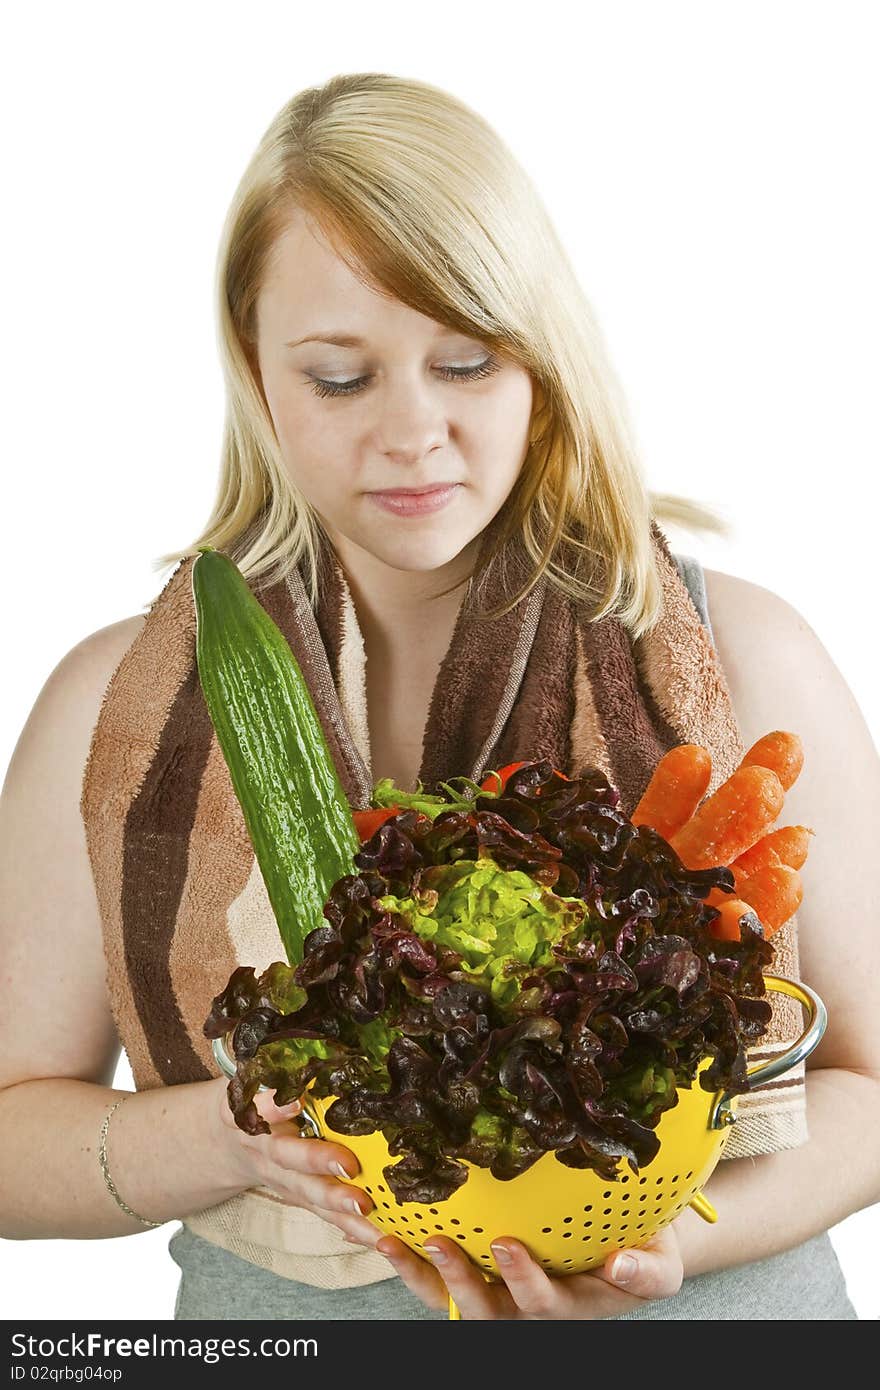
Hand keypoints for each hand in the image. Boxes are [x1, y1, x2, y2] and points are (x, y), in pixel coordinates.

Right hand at [212, 1077, 380, 1247]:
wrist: (223, 1142)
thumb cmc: (251, 1095)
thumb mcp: (254, 1072)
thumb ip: (279, 1061)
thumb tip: (316, 1029)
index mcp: (251, 1113)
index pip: (260, 1104)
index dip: (275, 1102)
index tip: (293, 1096)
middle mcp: (266, 1149)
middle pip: (290, 1159)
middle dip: (318, 1164)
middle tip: (348, 1166)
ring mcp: (283, 1179)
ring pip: (310, 1195)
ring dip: (339, 1207)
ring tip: (369, 1211)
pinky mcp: (300, 1199)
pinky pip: (326, 1218)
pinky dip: (353, 1231)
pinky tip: (382, 1240)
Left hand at [369, 1223, 683, 1318]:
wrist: (627, 1243)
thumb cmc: (643, 1249)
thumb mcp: (661, 1263)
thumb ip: (647, 1271)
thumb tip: (623, 1265)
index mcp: (568, 1304)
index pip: (540, 1302)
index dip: (522, 1280)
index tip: (507, 1245)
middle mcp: (526, 1306)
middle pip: (486, 1310)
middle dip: (460, 1281)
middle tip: (440, 1242)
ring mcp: (498, 1293)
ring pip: (453, 1299)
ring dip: (421, 1274)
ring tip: (392, 1241)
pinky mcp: (478, 1274)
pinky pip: (437, 1278)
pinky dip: (411, 1261)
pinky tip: (387, 1232)